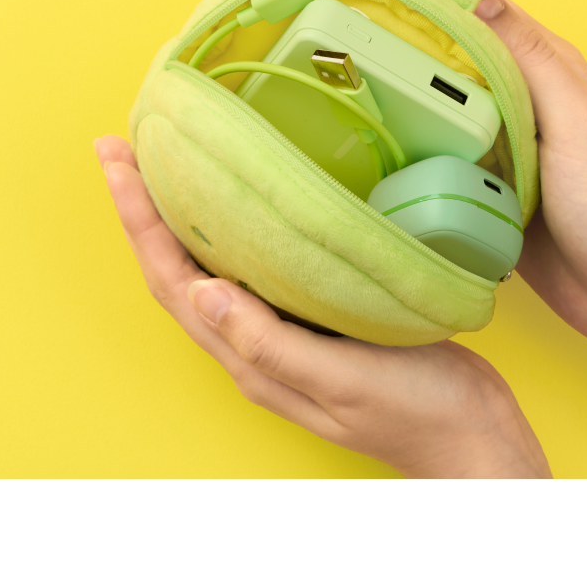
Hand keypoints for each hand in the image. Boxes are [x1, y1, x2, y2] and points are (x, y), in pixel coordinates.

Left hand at [94, 135, 550, 478]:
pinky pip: (256, 267)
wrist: (470, 436)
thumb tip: (201, 291)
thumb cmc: (414, 412)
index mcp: (250, 358)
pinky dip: (233, 228)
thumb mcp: (340, 379)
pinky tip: (241, 203)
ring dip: (180, 217)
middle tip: (122, 149)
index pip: (174, 280)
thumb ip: (269, 341)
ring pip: (212, 266)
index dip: (139, 220)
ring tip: (163, 165)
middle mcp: (254, 344)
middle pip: (179, 269)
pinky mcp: (315, 319)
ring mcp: (284, 333)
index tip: (116, 161)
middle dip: (144, 210)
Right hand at [323, 0, 586, 349]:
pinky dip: (402, 140)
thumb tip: (480, 0)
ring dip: (391, 84)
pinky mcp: (482, 187)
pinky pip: (435, 152)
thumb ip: (533, 60)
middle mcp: (518, 100)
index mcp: (545, 69)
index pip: (474, 11)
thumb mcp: (580, 120)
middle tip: (329, 21)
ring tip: (332, 73)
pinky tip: (365, 142)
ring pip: (436, 100)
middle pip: (447, 51)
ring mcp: (498, 145)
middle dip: (392, 29)